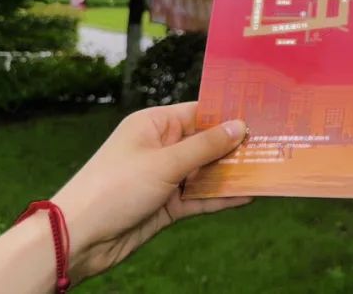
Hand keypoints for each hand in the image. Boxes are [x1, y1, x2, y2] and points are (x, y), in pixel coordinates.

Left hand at [52, 102, 250, 281]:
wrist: (77, 239)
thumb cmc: (115, 188)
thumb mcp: (164, 163)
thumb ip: (205, 146)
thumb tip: (240, 126)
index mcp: (155, 125)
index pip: (199, 113)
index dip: (229, 114)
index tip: (264, 113)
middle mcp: (162, 147)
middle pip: (207, 143)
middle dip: (236, 146)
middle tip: (275, 142)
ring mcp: (165, 178)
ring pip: (207, 172)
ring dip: (233, 173)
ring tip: (269, 168)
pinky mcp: (167, 205)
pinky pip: (201, 198)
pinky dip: (222, 197)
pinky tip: (249, 195)